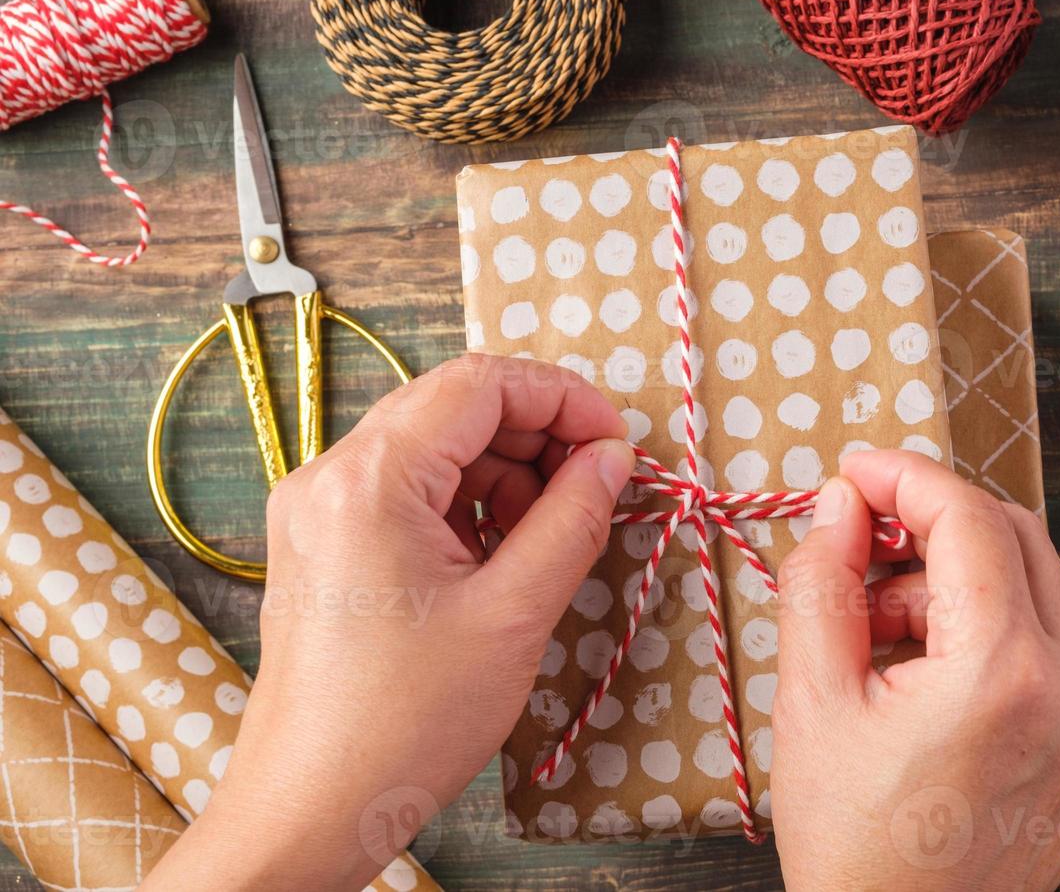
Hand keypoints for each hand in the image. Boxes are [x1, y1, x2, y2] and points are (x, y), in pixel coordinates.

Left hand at [143, 355, 634, 890]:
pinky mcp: (321, 540)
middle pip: (453, 407)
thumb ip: (573, 518)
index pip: (479, 383)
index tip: (617, 443)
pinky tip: (503, 553)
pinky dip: (467, 503)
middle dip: (537, 435)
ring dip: (505, 472)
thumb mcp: (513, 613)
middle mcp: (328, 474)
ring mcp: (317, 507)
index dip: (562, 397)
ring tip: (550, 534)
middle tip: (596, 487)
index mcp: (368, 479)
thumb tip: (613, 459)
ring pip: (433, 446)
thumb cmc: (407, 720)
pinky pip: (408, 489)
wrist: (311, 806)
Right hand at [771, 451, 1059, 891]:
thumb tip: (842, 503)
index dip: (905, 478)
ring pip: (1035, 592)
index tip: (855, 471)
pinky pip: (1048, 650)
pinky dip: (985, 633)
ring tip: (876, 633)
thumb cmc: (850, 845)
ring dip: (953, 582)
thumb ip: (823, 582)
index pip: (970, 522)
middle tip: (859, 539)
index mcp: (1005, 677)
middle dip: (931, 524)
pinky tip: (921, 672)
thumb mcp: (810, 702)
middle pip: (1017, 540)